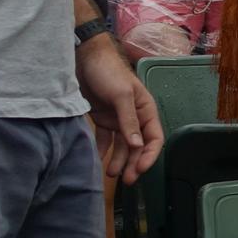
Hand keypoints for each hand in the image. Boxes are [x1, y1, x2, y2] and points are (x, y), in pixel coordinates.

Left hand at [77, 35, 163, 184]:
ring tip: (111, 174)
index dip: (149, 155)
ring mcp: (118, 119)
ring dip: (118, 160)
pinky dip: (102, 150)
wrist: (83, 58)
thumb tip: (136, 146)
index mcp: (146, 110)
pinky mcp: (102, 118)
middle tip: (126, 180)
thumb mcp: (121, 95)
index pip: (154, 138)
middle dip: (133, 163)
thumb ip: (128, 120)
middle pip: (138, 146)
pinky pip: (105, 139)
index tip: (140, 169)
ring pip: (122, 146)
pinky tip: (98, 161)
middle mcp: (134, 117)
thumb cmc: (108, 72)